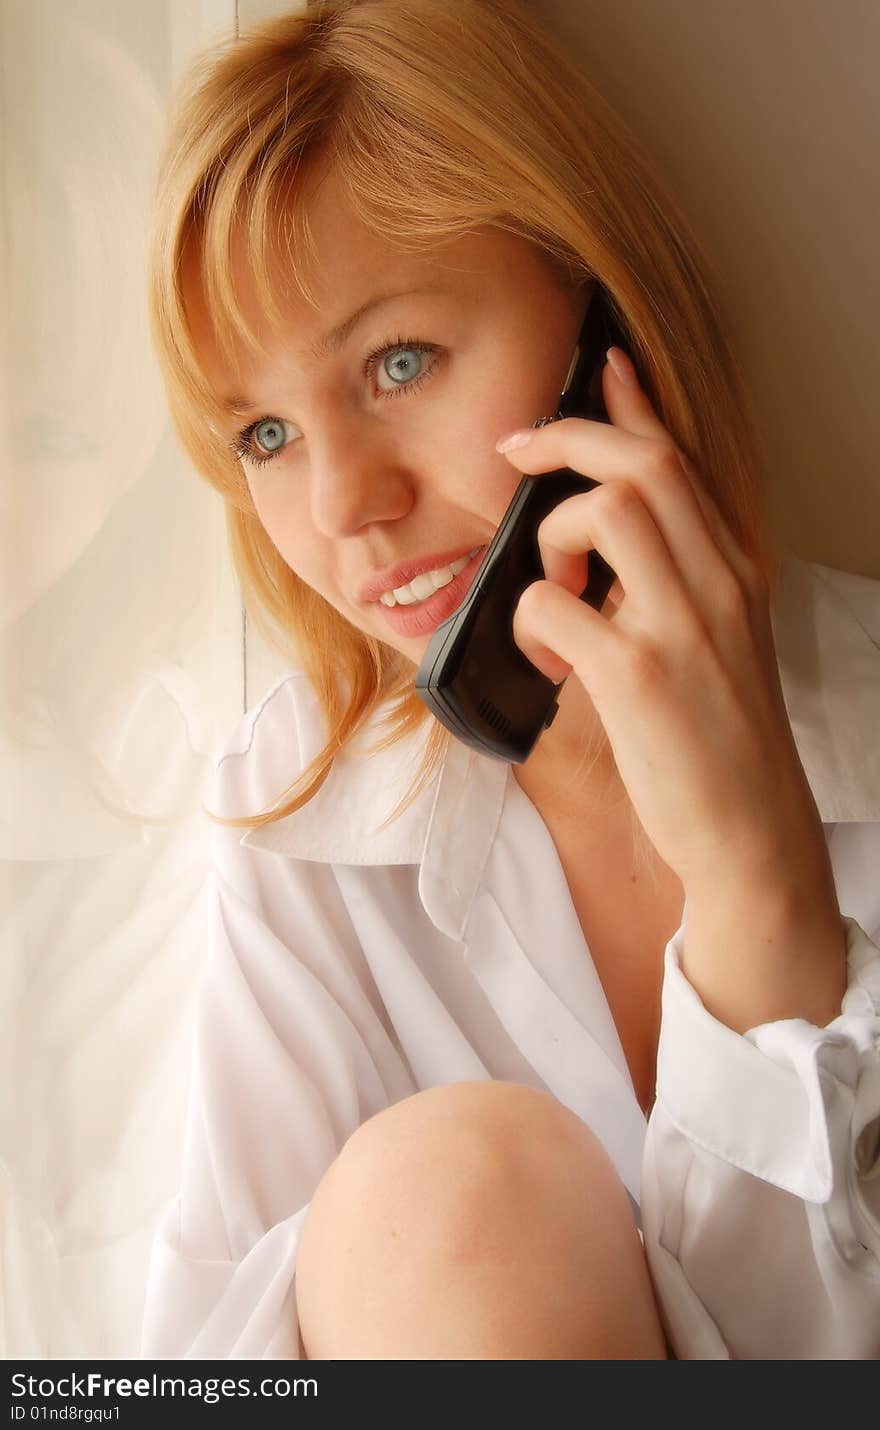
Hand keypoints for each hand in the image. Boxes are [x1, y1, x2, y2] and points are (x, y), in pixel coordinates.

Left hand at [497, 347, 826, 896]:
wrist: (751, 831)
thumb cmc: (718, 743)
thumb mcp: (715, 644)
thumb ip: (671, 586)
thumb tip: (599, 548)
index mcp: (734, 571)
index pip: (682, 460)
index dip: (634, 404)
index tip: (600, 367)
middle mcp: (717, 583)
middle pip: (642, 462)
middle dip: (567, 437)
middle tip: (514, 452)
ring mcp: (681, 625)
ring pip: (604, 509)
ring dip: (553, 538)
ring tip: (556, 595)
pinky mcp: (639, 676)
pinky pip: (553, 606)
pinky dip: (532, 623)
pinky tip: (549, 664)